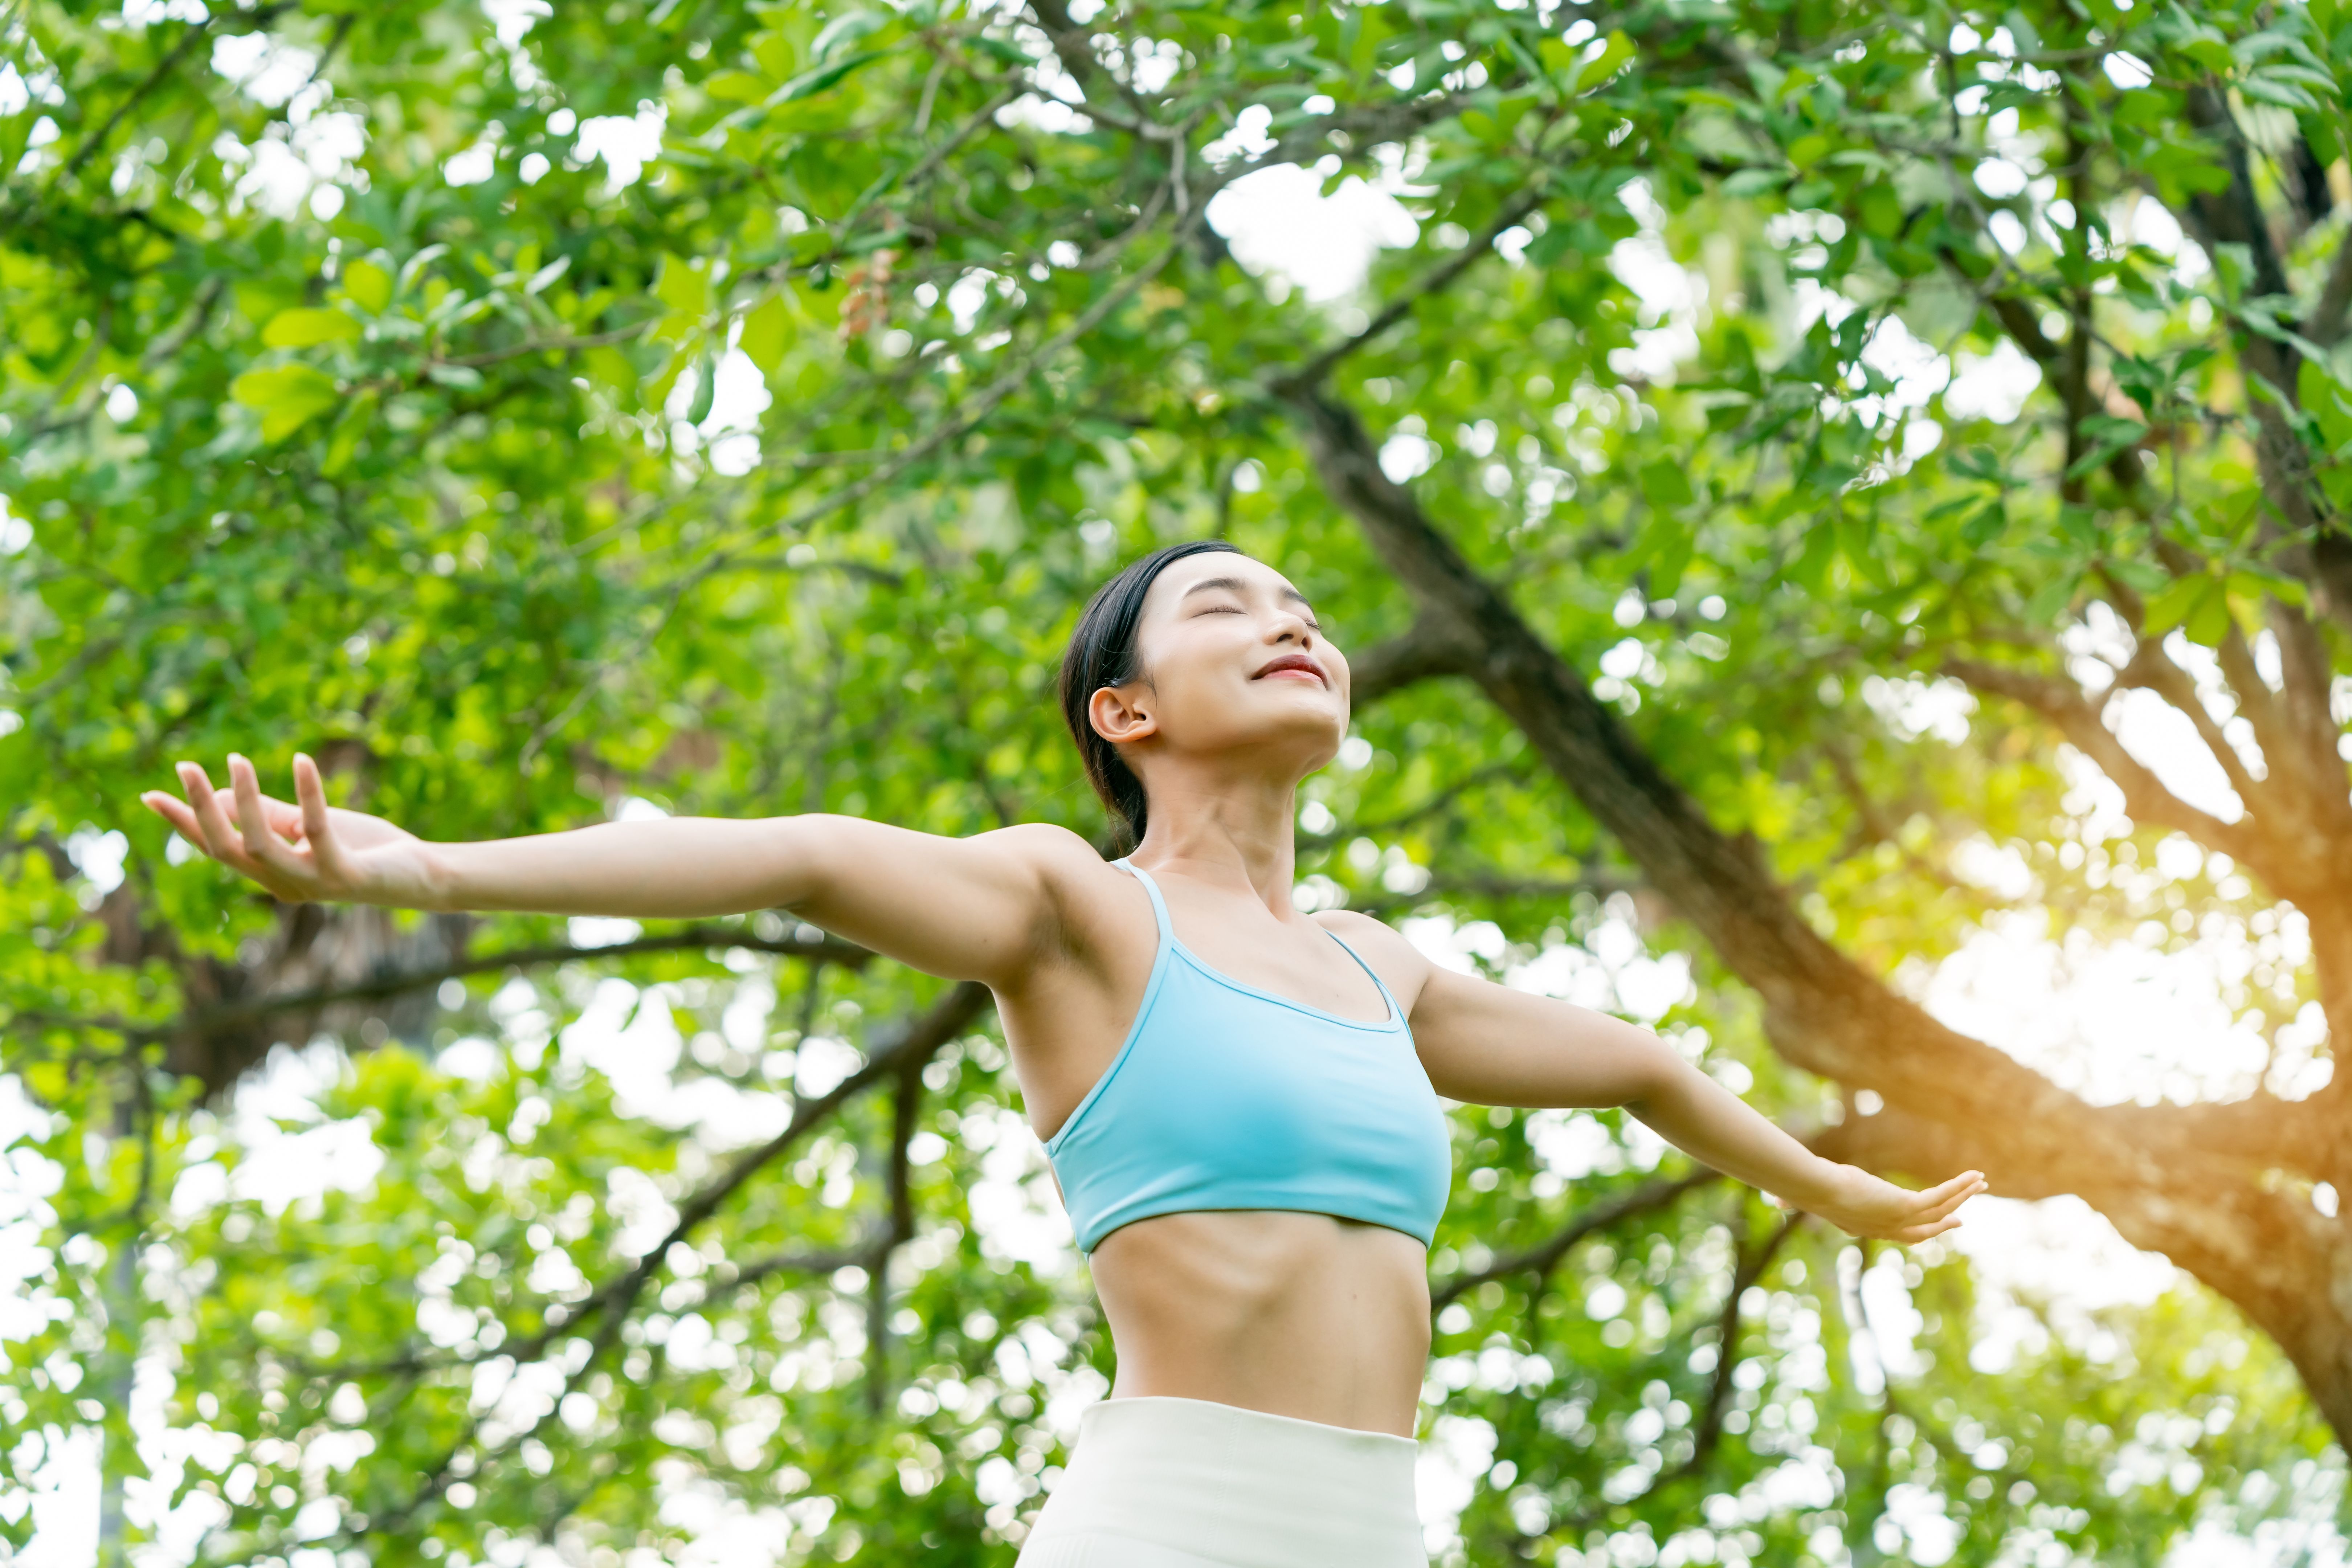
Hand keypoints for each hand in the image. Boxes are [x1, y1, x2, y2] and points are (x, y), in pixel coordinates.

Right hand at [141, 754, 447, 908]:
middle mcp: (283, 884)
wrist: (420, 875)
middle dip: (199, 810)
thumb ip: (272, 813)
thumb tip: (223, 792)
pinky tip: (302, 760)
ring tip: (236, 758)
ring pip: (259, 844)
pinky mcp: (342, 875)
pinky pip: (316, 830)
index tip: (149, 795)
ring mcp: (311, 883)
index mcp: (271, 873)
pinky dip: (308, 794)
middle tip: (184, 766)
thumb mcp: (311, 827)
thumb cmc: (364, 849)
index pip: (216, 847)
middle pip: (225, 849)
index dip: (183, 823)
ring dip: (244, 800)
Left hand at [1796, 1164, 1986, 1243]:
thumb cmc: (1807, 1190)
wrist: (1816, 1188)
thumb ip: (1793, 1200)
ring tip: (1980, 1183)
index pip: (1895, 1232)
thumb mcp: (1805, 1196)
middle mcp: (1884, 1228)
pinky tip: (1974, 1176)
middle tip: (1961, 1221)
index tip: (1926, 1226)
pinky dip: (1958, 1186)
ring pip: (1939, 1210)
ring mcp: (1898, 1218)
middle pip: (1923, 1230)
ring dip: (1962, 1196)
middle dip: (1944, 1224)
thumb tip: (1774, 1201)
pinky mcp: (1906, 1205)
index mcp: (1863, 1227)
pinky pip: (1940, 1196)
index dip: (1914, 1231)